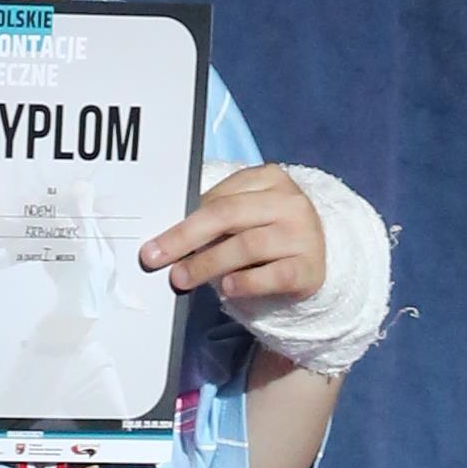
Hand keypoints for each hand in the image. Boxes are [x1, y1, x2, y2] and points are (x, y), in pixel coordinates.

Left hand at [143, 163, 324, 311]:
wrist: (312, 262)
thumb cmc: (267, 236)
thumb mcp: (244, 219)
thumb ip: (214, 220)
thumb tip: (165, 240)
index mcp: (269, 179)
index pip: (218, 198)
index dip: (182, 221)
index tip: (154, 243)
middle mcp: (289, 201)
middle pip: (228, 215)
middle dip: (185, 238)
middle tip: (155, 258)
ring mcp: (303, 234)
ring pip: (247, 245)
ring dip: (208, 263)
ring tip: (182, 278)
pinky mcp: (310, 268)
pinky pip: (275, 275)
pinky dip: (247, 282)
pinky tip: (227, 288)